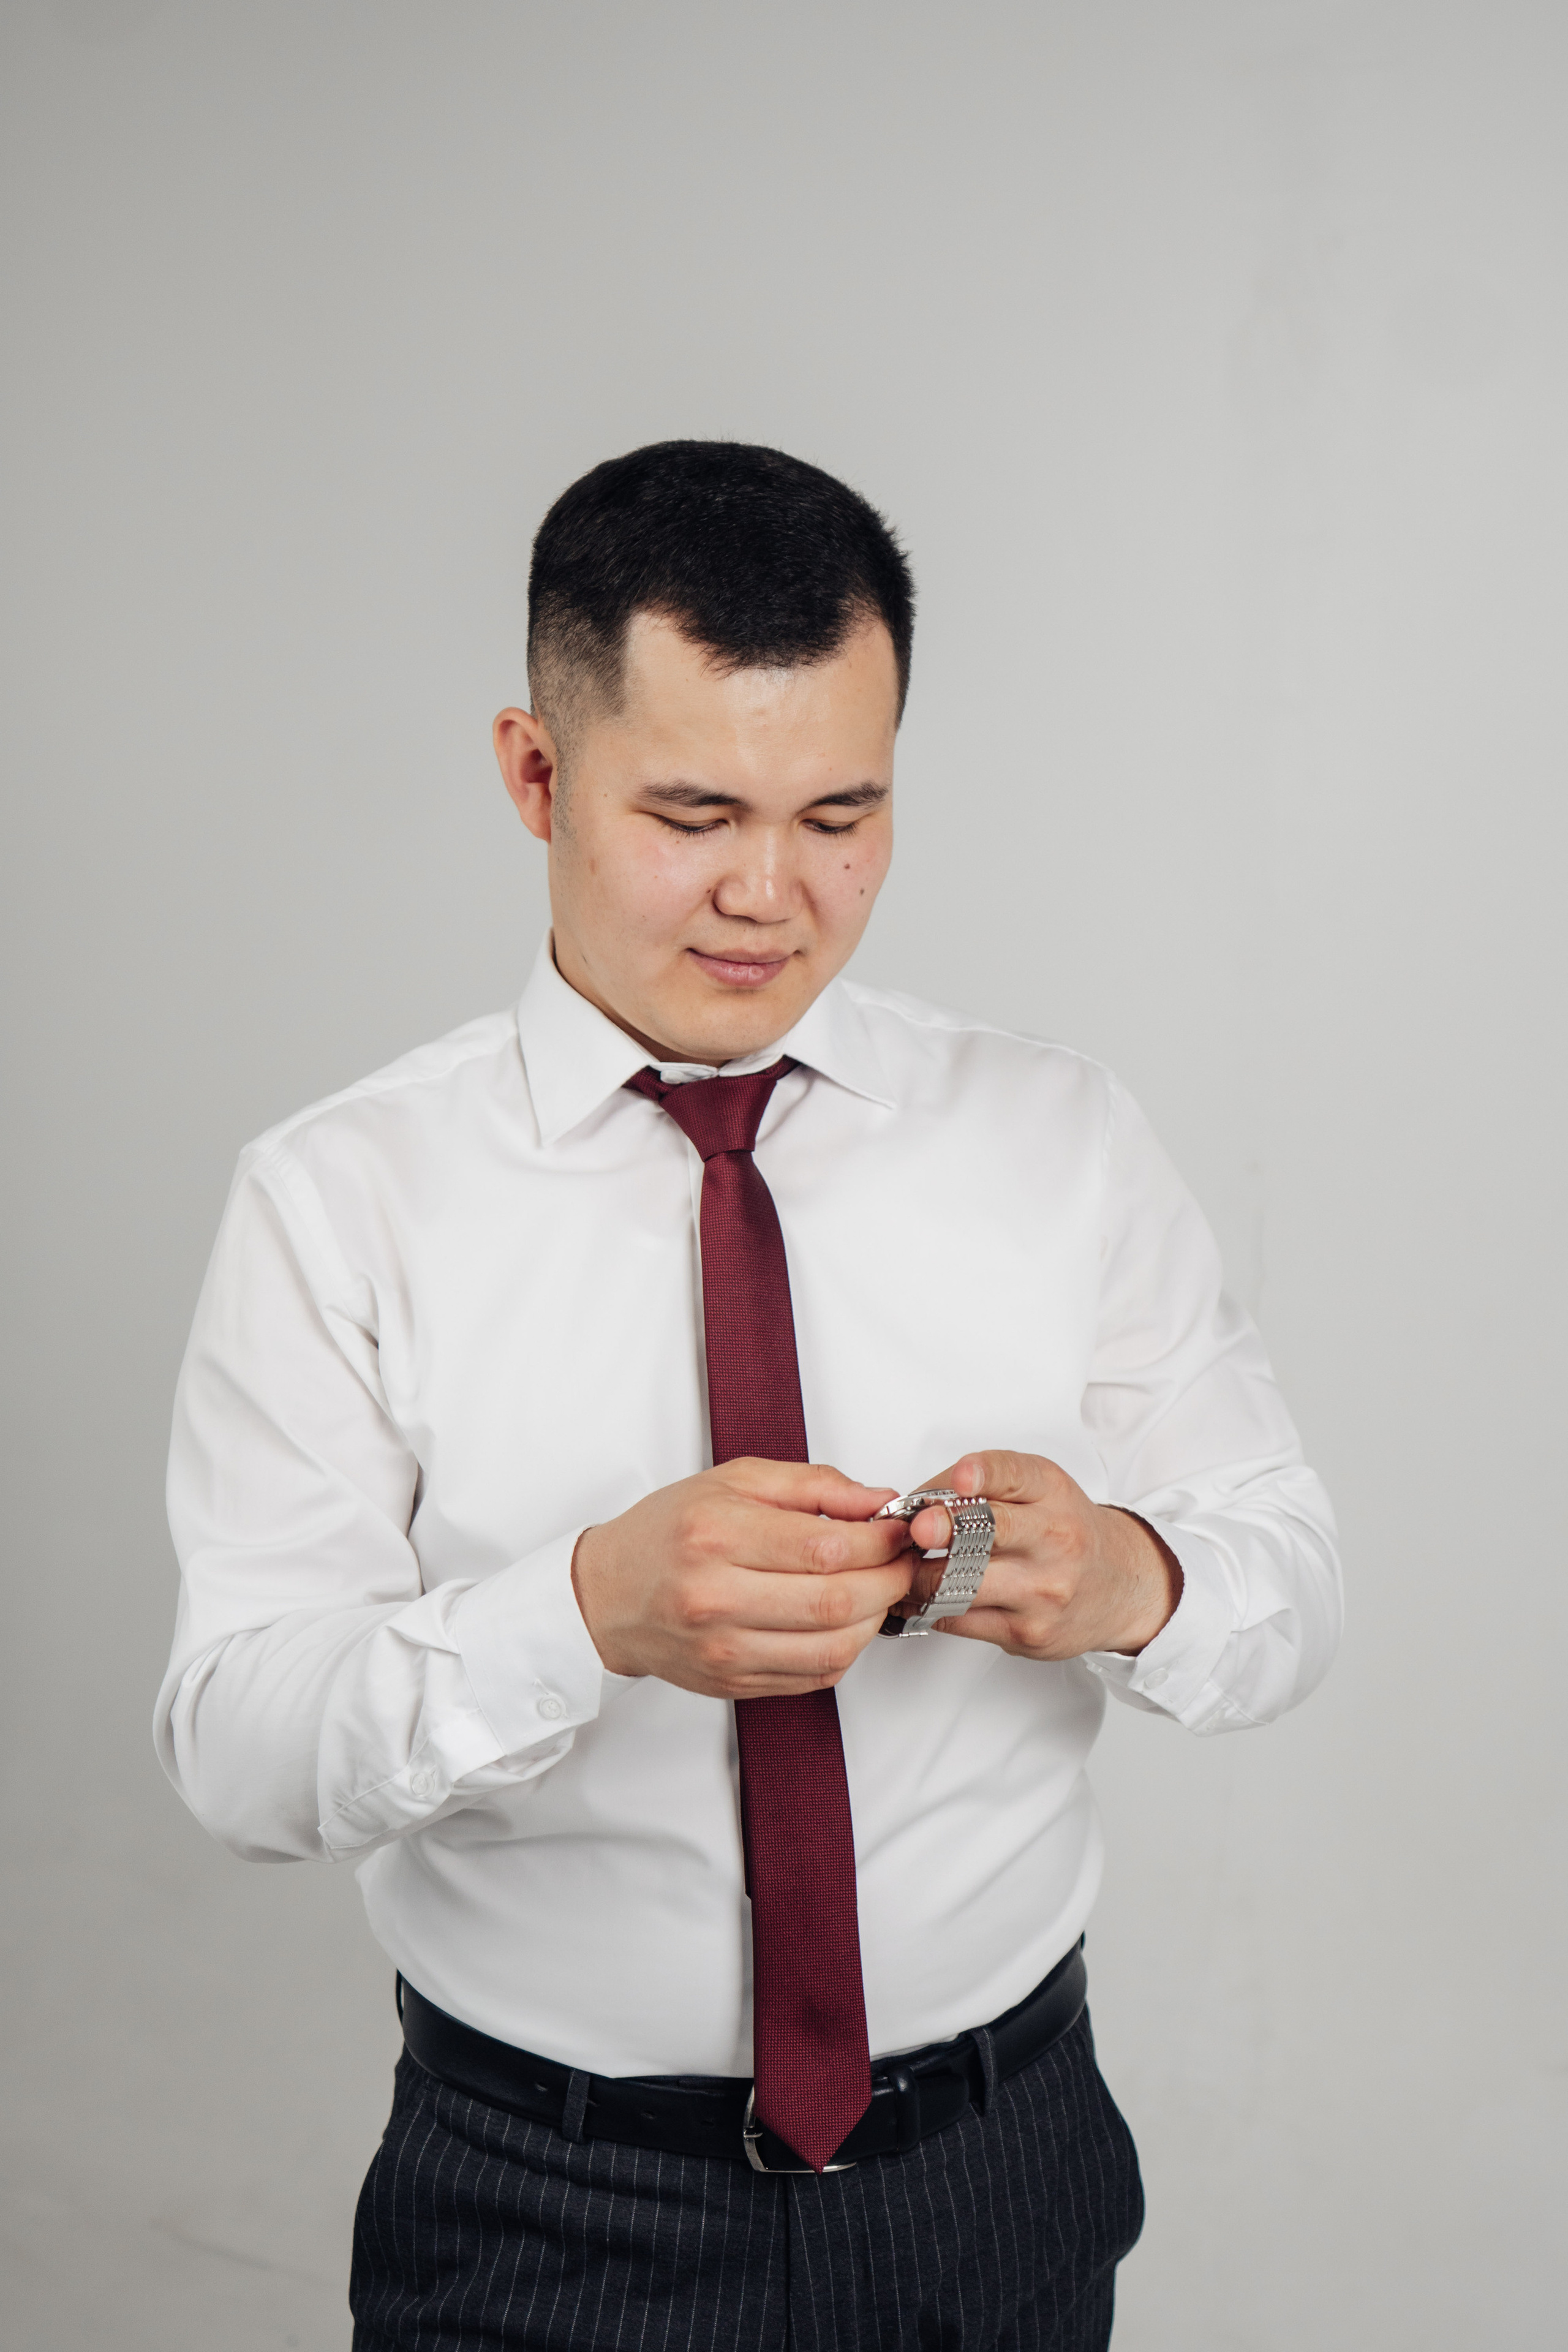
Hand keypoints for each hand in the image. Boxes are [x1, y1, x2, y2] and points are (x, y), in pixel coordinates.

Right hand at [571, 1459, 914, 1697]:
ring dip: (874, 1620)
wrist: (608, 1595)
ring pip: (832, 1648)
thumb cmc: (668, 1532)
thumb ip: (812, 1484)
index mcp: (715, 1535)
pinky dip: (846, 1650)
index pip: (823, 1546)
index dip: (879, 1540)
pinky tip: (844, 1621)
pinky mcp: (732, 1683)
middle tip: (901, 1562)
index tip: (898, 1530)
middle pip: (835, 1601)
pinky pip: (814, 1676)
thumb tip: (878, 1500)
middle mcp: (715, 1597)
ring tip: (877, 1591)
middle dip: (888, 1580)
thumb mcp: (733, 1481)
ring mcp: (722, 1649)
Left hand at [897, 1451, 1182, 1659]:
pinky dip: (927, 1606)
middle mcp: (1053, 1539)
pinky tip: (915, 1595)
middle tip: (913, 1530)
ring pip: (962, 1584)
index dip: (982, 1474)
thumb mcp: (1041, 1489)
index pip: (1014, 1474)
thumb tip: (918, 1499)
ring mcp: (1042, 1590)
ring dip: (918, 1575)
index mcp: (1051, 1492)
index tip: (960, 1478)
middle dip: (941, 1530)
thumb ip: (986, 1483)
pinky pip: (959, 1620)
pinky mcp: (1028, 1633)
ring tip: (902, 1566)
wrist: (1120, 1586)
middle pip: (988, 1532)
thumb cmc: (1067, 1531)